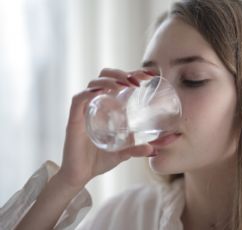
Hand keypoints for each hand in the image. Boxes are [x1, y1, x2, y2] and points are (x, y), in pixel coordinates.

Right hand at [57, 68, 153, 188]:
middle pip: (104, 76)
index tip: (149, 75)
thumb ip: (137, 149)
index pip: (118, 81)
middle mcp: (95, 104)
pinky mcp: (74, 120)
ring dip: (110, 80)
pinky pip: (78, 100)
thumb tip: (154, 149)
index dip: (132, 73)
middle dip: (121, 73)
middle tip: (137, 81)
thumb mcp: (124, 153)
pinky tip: (102, 92)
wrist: (80, 176)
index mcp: (107, 107)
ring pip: (93, 84)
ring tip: (125, 85)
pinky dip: (89, 92)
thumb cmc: (99, 160)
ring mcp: (84, 111)